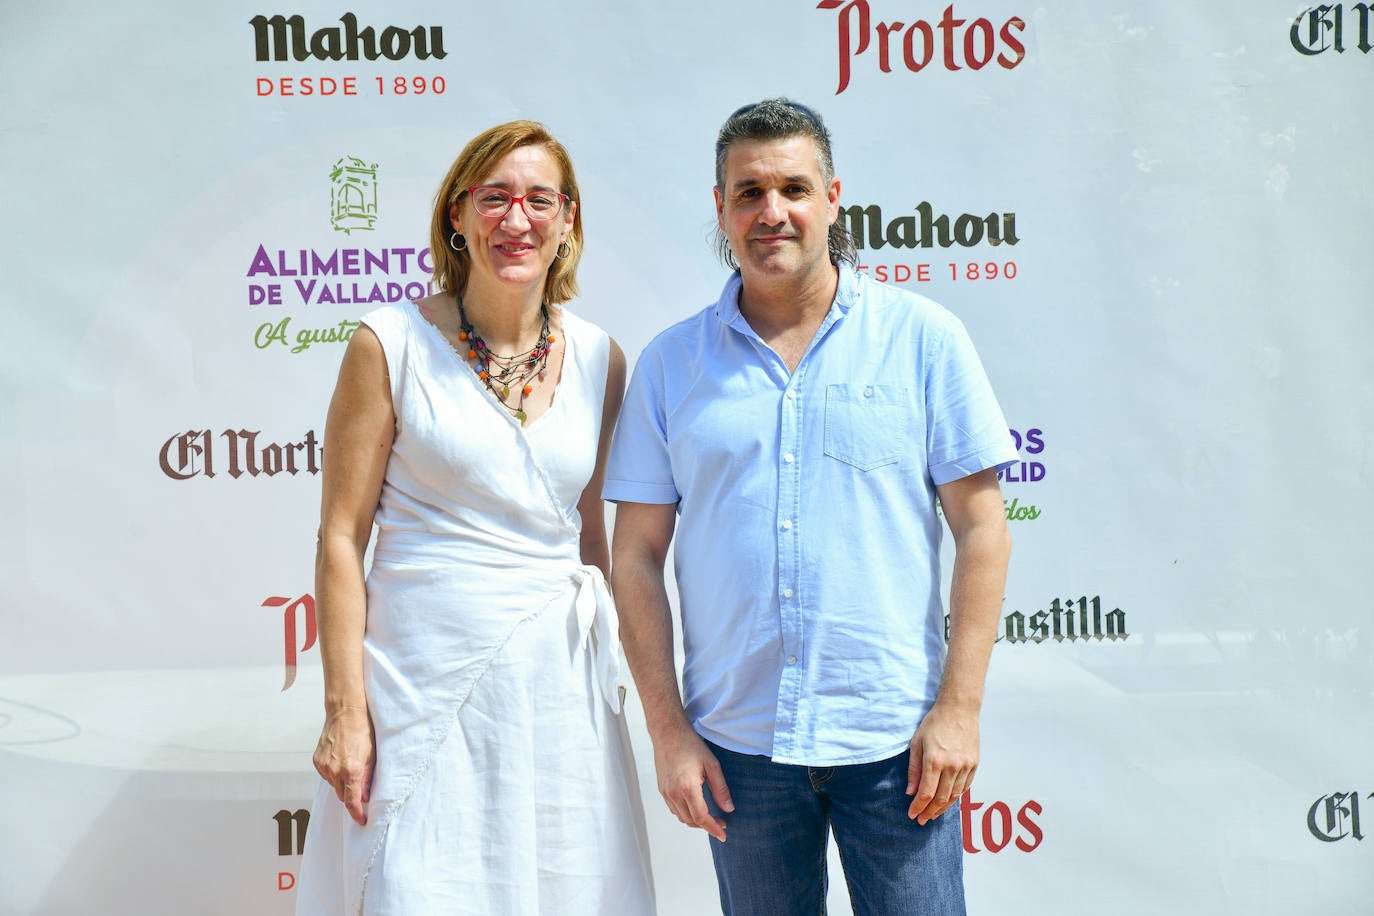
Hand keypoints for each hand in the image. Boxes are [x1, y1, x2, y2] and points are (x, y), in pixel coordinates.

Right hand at [313, 705, 375, 825]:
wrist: (345, 712)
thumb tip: (364, 797)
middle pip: (342, 795)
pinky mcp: (317, 761)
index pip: (352, 801)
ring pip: (334, 786)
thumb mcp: (372, 755)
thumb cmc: (363, 731)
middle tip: (360, 787)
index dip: (357, 814)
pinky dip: (334, 774)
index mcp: (351, 769)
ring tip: (350, 766)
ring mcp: (324, 766)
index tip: (362, 821)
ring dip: (342, 783)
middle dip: (351, 795)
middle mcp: (335, 770)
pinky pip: (326, 775)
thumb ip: (368, 778)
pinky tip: (341, 761)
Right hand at [652, 722, 733, 840]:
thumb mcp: (712, 764)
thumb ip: (720, 789)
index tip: (723, 834)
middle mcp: (673, 793)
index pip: (701, 818)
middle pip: (691, 821)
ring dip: (695, 821)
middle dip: (706, 826)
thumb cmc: (690, 744)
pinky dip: (685, 813)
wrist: (668, 732)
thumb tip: (728, 809)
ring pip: (681, 817)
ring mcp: (665, 792)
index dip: (713, 829)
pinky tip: (694, 808)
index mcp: (687, 788)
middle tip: (721, 823)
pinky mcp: (661, 789)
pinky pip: (674, 809)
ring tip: (709, 817)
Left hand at [906, 702, 978, 824]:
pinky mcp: (974, 765)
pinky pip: (965, 788)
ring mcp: (966, 766)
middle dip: (929, 812)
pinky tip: (947, 801)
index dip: (918, 807)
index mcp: (935, 760)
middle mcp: (952, 766)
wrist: (959, 710)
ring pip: (954, 796)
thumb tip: (911, 792)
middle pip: (940, 798)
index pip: (926, 793)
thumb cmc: (934, 723)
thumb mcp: (917, 743)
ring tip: (932, 814)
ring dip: (942, 808)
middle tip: (921, 820)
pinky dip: (955, 797)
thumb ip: (914, 769)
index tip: (912, 814)